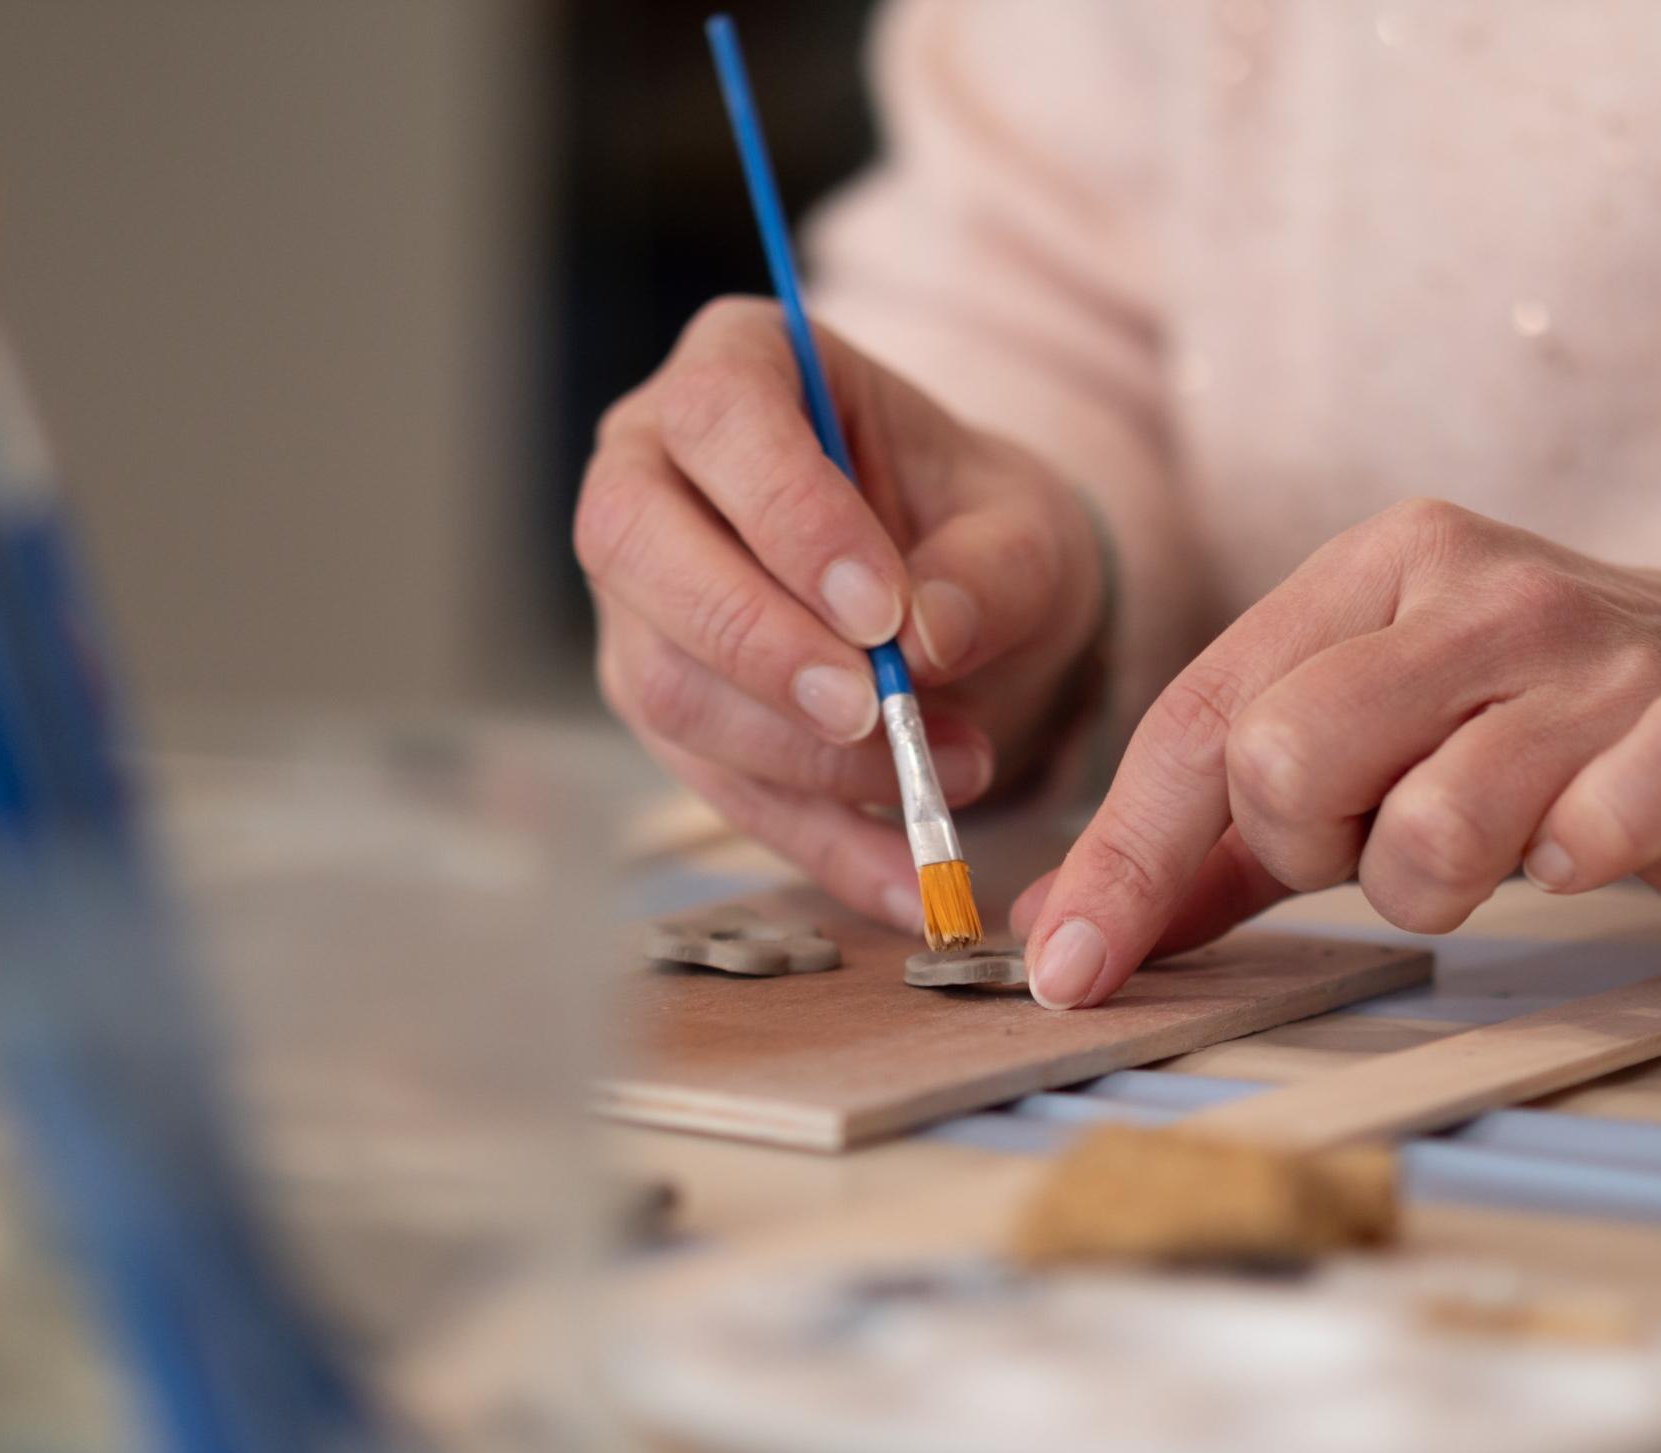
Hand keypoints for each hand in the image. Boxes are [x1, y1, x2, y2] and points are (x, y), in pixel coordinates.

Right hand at [579, 297, 1103, 929]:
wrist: (967, 597)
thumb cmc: (978, 524)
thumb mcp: (1024, 527)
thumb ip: (990, 570)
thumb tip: (925, 642)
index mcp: (736, 369)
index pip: (721, 419)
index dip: (788, 516)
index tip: (881, 607)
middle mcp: (651, 470)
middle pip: (636, 545)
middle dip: (757, 643)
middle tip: (872, 713)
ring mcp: (638, 598)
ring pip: (666, 682)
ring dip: (805, 754)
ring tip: (946, 771)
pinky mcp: (662, 705)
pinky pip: (717, 786)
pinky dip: (820, 843)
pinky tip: (909, 877)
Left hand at [1012, 500, 1660, 1008]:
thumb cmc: (1567, 733)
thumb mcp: (1384, 749)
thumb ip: (1224, 837)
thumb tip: (1067, 928)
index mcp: (1382, 570)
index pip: (1203, 718)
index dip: (1123, 859)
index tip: (1072, 973)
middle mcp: (1478, 591)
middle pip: (1282, 761)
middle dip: (1309, 853)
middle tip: (1383, 847)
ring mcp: (1596, 657)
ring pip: (1424, 826)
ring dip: (1436, 885)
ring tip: (1500, 851)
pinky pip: (1586, 839)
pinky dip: (1575, 870)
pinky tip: (1599, 847)